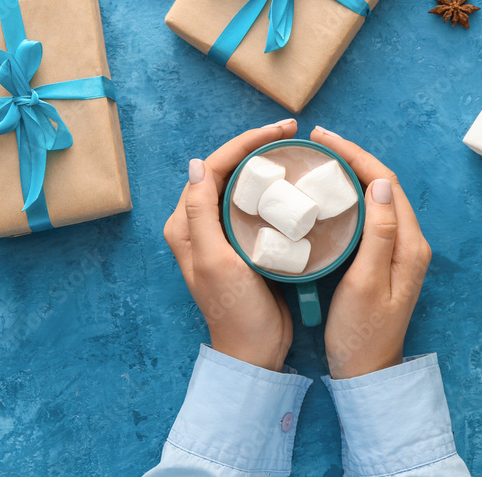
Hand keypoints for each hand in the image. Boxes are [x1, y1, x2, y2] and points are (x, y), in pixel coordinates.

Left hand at [163, 120, 297, 371]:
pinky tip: (294, 181)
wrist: (255, 349)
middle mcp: (200, 224)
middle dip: (258, 147)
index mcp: (186, 224)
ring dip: (266, 164)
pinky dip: (274, 189)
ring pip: (243, 185)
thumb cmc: (233, 309)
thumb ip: (200, 214)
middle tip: (292, 133)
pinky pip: (257, 205)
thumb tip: (195, 165)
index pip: (212, 168)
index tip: (280, 132)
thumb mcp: (214, 260)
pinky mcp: (245, 242)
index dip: (245, 144)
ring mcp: (224, 233)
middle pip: (228, 170)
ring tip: (294, 149)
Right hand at [311, 126, 432, 379]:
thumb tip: (379, 184)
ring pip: (378, 198)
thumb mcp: (366, 282)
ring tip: (321, 161)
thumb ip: (376, 233)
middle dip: (353, 158)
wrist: (367, 372)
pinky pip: (372, 215)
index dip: (357, 155)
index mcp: (409, 245)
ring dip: (353, 174)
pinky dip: (352, 197)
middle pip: (384, 185)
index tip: (325, 140)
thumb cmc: (362, 333)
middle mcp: (409, 242)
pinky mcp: (386, 260)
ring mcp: (399, 251)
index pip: (386, 183)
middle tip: (317, 144)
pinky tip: (331, 195)